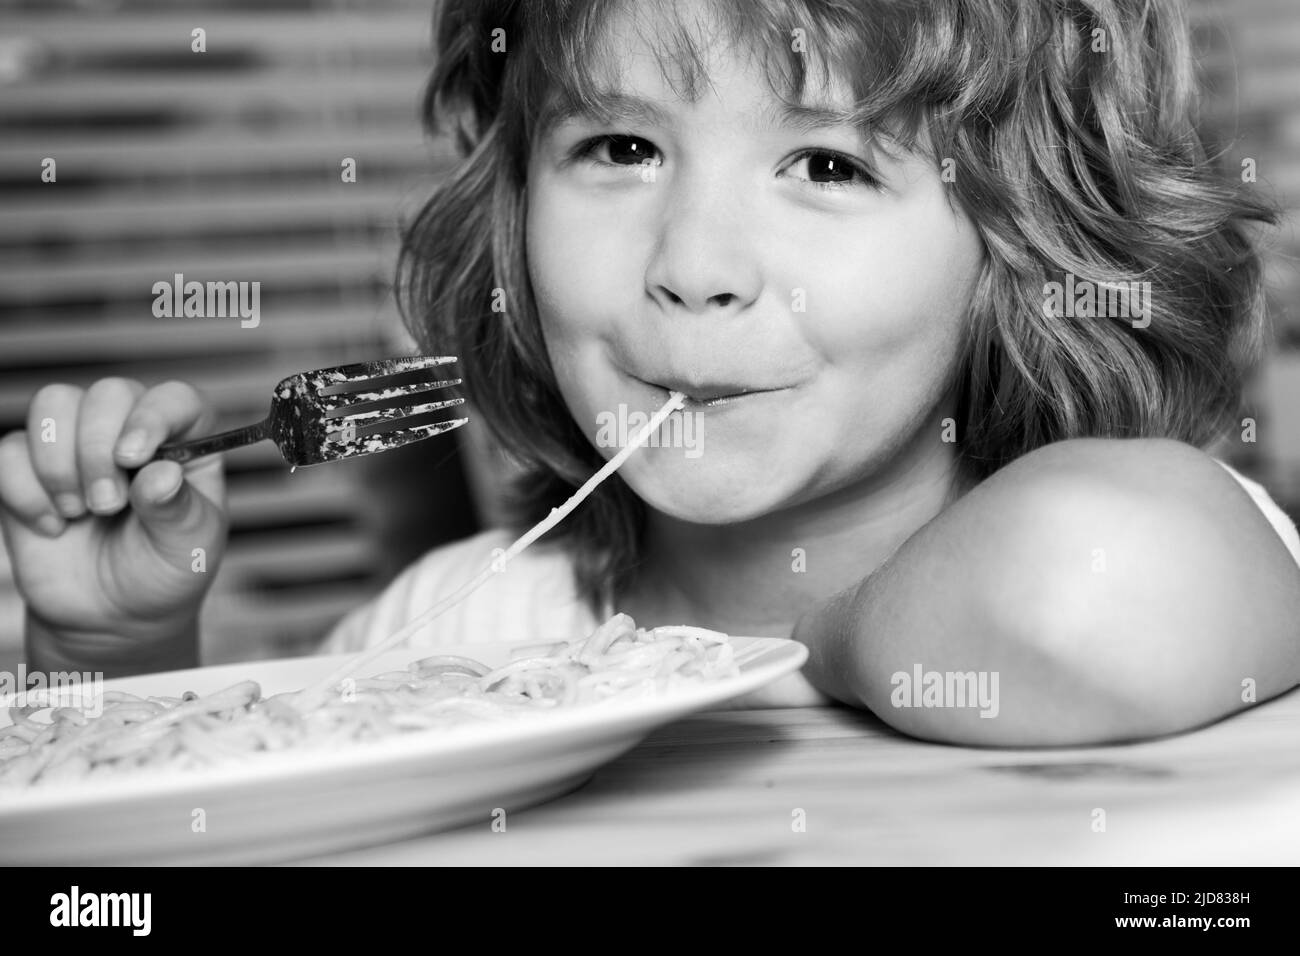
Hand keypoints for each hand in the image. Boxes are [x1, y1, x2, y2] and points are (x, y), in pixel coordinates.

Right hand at [0, 378, 228, 665]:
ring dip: (59, 463)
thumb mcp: (188, 548)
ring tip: (80, 513)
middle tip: (108, 505)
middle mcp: (131, 430)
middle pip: (107, 395)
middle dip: (98, 452)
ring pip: (53, 405)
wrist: (113, 616)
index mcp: (185, 442)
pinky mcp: (29, 468)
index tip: (132, 457)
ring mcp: (78, 444)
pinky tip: (52, 526)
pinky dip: (24, 492)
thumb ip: (178, 510)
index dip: (152, 416)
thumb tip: (160, 475)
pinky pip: (9, 450)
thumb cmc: (163, 571)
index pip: (175, 399)